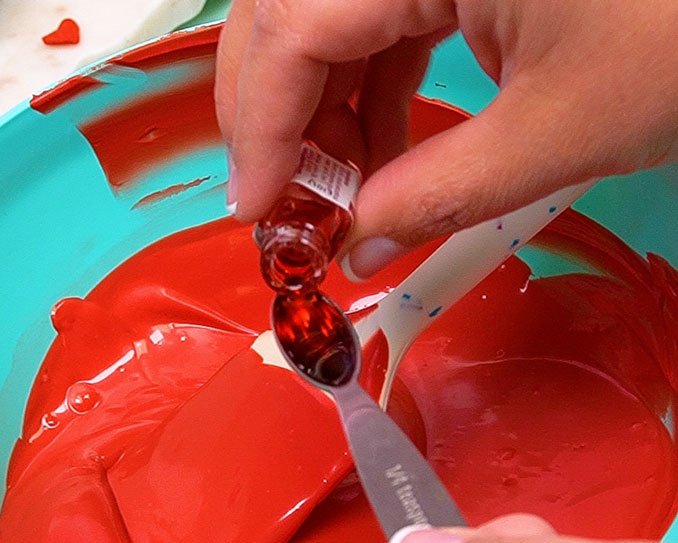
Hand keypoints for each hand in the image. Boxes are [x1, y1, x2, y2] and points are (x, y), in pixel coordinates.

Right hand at [216, 0, 677, 276]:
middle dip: (275, 116)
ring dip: (321, 112)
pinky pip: (380, 19)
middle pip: (289, 12)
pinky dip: (369, 90)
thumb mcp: (558, 131)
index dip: (262, 128)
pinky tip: (376, 152)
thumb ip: (440, 196)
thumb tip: (359, 247)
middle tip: (283, 204)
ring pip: (328, 19)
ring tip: (339, 193)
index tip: (256, 210)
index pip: (293, 27)